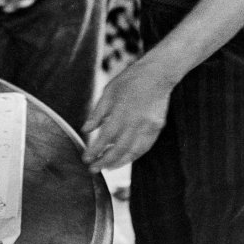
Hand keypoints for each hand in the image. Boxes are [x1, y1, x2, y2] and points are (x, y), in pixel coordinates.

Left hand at [82, 54, 174, 171]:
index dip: (94, 151)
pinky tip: (125, 158)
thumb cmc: (130, 81)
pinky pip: (144, 148)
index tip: (85, 159)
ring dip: (119, 163)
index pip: (104, 139)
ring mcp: (148, 127)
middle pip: (118, 150)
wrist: (157, 74)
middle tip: (93, 169)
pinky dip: (133, 155)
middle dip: (104, 162)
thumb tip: (85, 130)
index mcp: (120, 113)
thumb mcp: (108, 92)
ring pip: (132, 153)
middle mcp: (135, 123)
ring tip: (107, 167)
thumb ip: (97, 113)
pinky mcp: (157, 128)